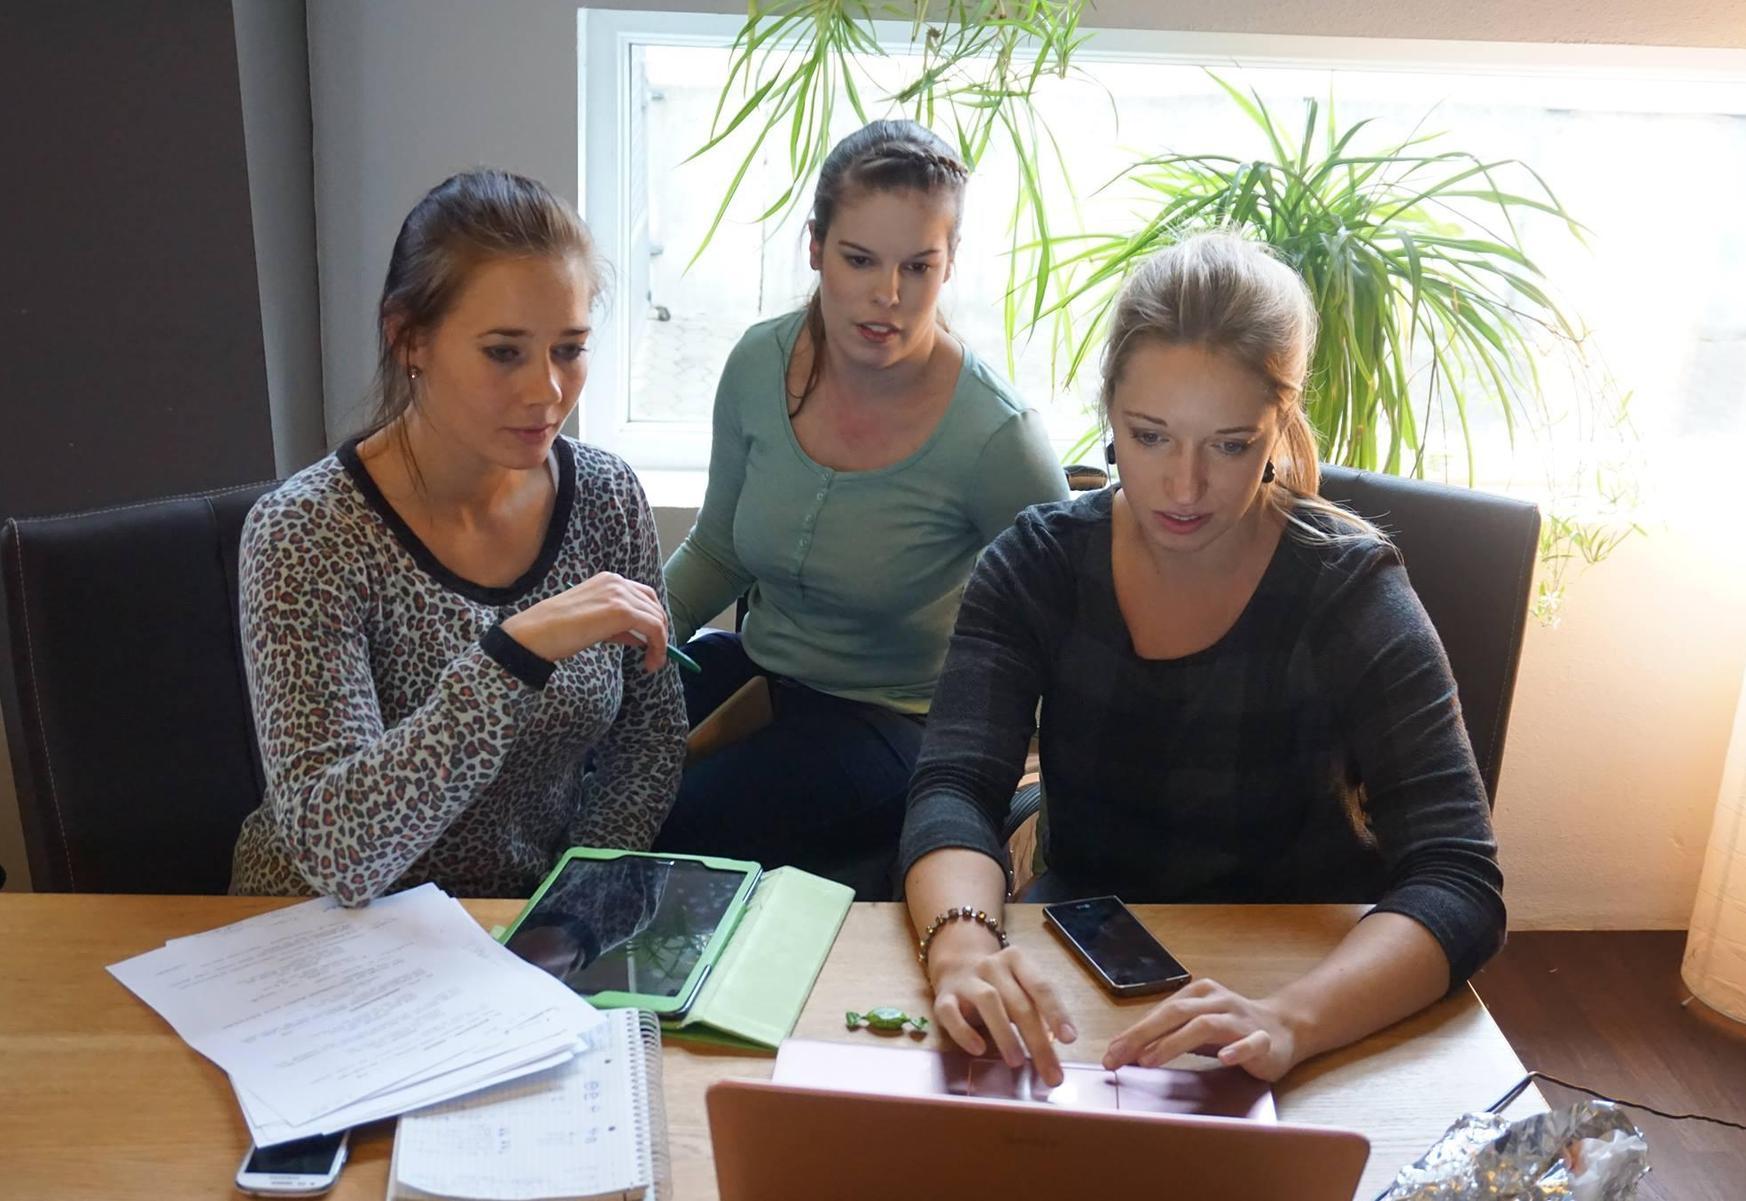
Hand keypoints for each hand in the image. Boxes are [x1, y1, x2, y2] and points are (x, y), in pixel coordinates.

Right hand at [500, 572, 671, 671]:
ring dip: (660, 642)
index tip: (651, 641)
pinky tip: (651, 662)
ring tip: (653, 663)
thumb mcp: (593, 622)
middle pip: (653, 604)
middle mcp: (617, 582)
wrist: (536, 633)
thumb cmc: (557, 630)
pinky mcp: (623, 611)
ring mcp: (620, 594)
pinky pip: (654, 627)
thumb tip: (642, 639)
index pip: (642, 596)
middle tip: (656, 655)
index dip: (651, 618)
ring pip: (656, 617)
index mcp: (608, 580)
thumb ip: (618, 626)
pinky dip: (659, 646)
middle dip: (659, 630)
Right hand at [927, 930, 1077, 1086]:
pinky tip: (978, 1049)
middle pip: (1018, 1002)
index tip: (1069, 1040)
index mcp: (1017, 960)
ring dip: (1005, 1034)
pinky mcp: (943, 998)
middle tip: (1051, 1074)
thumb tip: (1056, 1049)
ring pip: (988, 1002)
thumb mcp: (1021, 988)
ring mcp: (966, 980)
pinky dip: (965, 1032)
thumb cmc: (1000, 986)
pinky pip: (951, 1013)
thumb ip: (1037, 1011)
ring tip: (1016, 1062)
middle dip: (1037, 1041)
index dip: (1056, 1013)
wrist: (957, 967)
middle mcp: (992, 965)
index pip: (1041, 986)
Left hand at [1102, 978, 1299, 1080]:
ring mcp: (1241, 1019)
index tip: (1111, 1053)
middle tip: (1121, 1057)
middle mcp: (1218, 1001)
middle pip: (1176, 1013)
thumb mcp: (1194, 1028)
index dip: (1133, 1032)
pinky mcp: (1264, 1039)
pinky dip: (1237, 1050)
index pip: (1160, 1011)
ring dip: (1175, 1043)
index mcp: (1198, 994)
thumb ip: (1166, 1036)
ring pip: (1206, 1026)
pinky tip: (1224, 1059)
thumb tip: (1126, 1051)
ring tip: (1151, 1059)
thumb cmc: (1230, 1029)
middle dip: (1144, 1035)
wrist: (1283, 1027)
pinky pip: (1251, 1043)